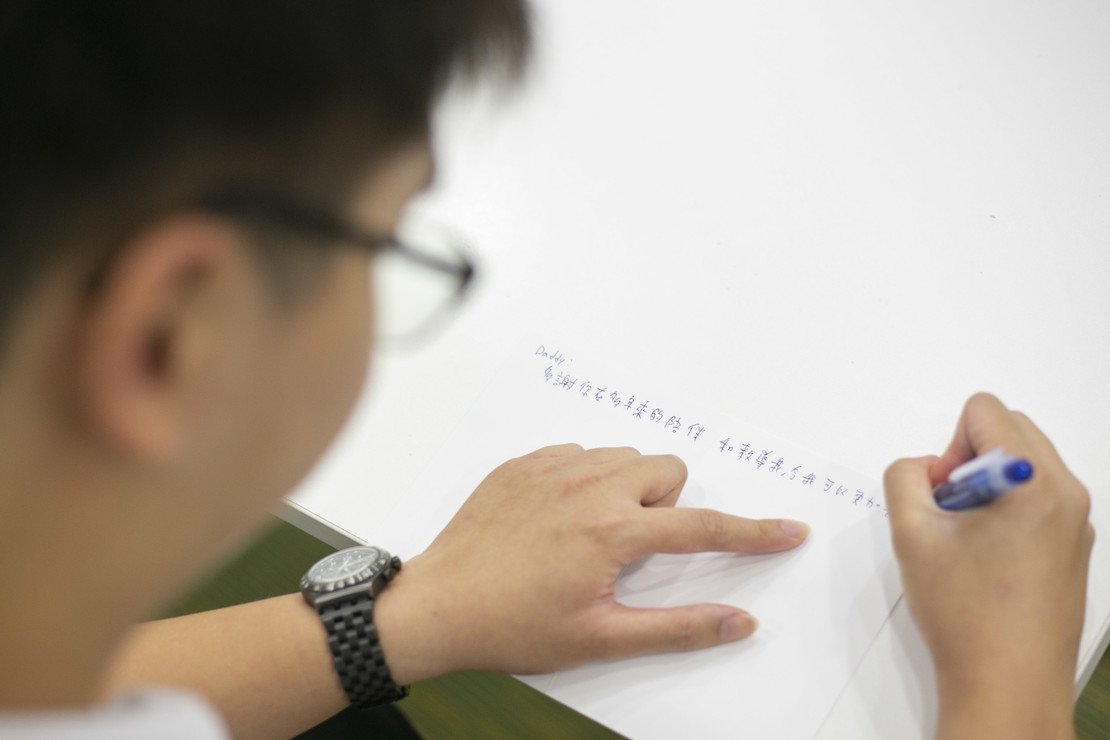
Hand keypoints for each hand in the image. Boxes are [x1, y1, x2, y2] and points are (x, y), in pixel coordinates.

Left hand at [374, 443, 808, 681]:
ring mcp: (550, 468)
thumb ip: (678, 628)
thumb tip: (739, 621)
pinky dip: (583, 478)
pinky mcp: (522, 463)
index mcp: (612, 531)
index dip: (753, 532)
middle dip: (667, 505)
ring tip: (594, 532)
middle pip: (666, 470)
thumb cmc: (514, 626)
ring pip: (622, 457)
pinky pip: (577, 454)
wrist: (437, 605)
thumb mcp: (601, 638)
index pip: (702, 527)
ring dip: (626, 488)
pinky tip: (558, 517)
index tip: (789, 530)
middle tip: (636, 546)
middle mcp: (587, 487)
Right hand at [884, 393, 1093, 737]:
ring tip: (967, 540)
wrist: (1008, 686)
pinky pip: (1039, 498)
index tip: (942, 495)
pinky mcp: (1075, 549)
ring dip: (987, 484)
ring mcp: (1078, 523)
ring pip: (1026, 464)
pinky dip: (1007, 509)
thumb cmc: (964, 612)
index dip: (949, 445)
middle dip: (969, 459)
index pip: (985, 412)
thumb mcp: (911, 534)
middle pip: (1011, 430)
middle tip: (949, 513)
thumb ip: (905, 478)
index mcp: (1033, 482)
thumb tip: (924, 467)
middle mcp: (1067, 494)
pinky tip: (987, 560)